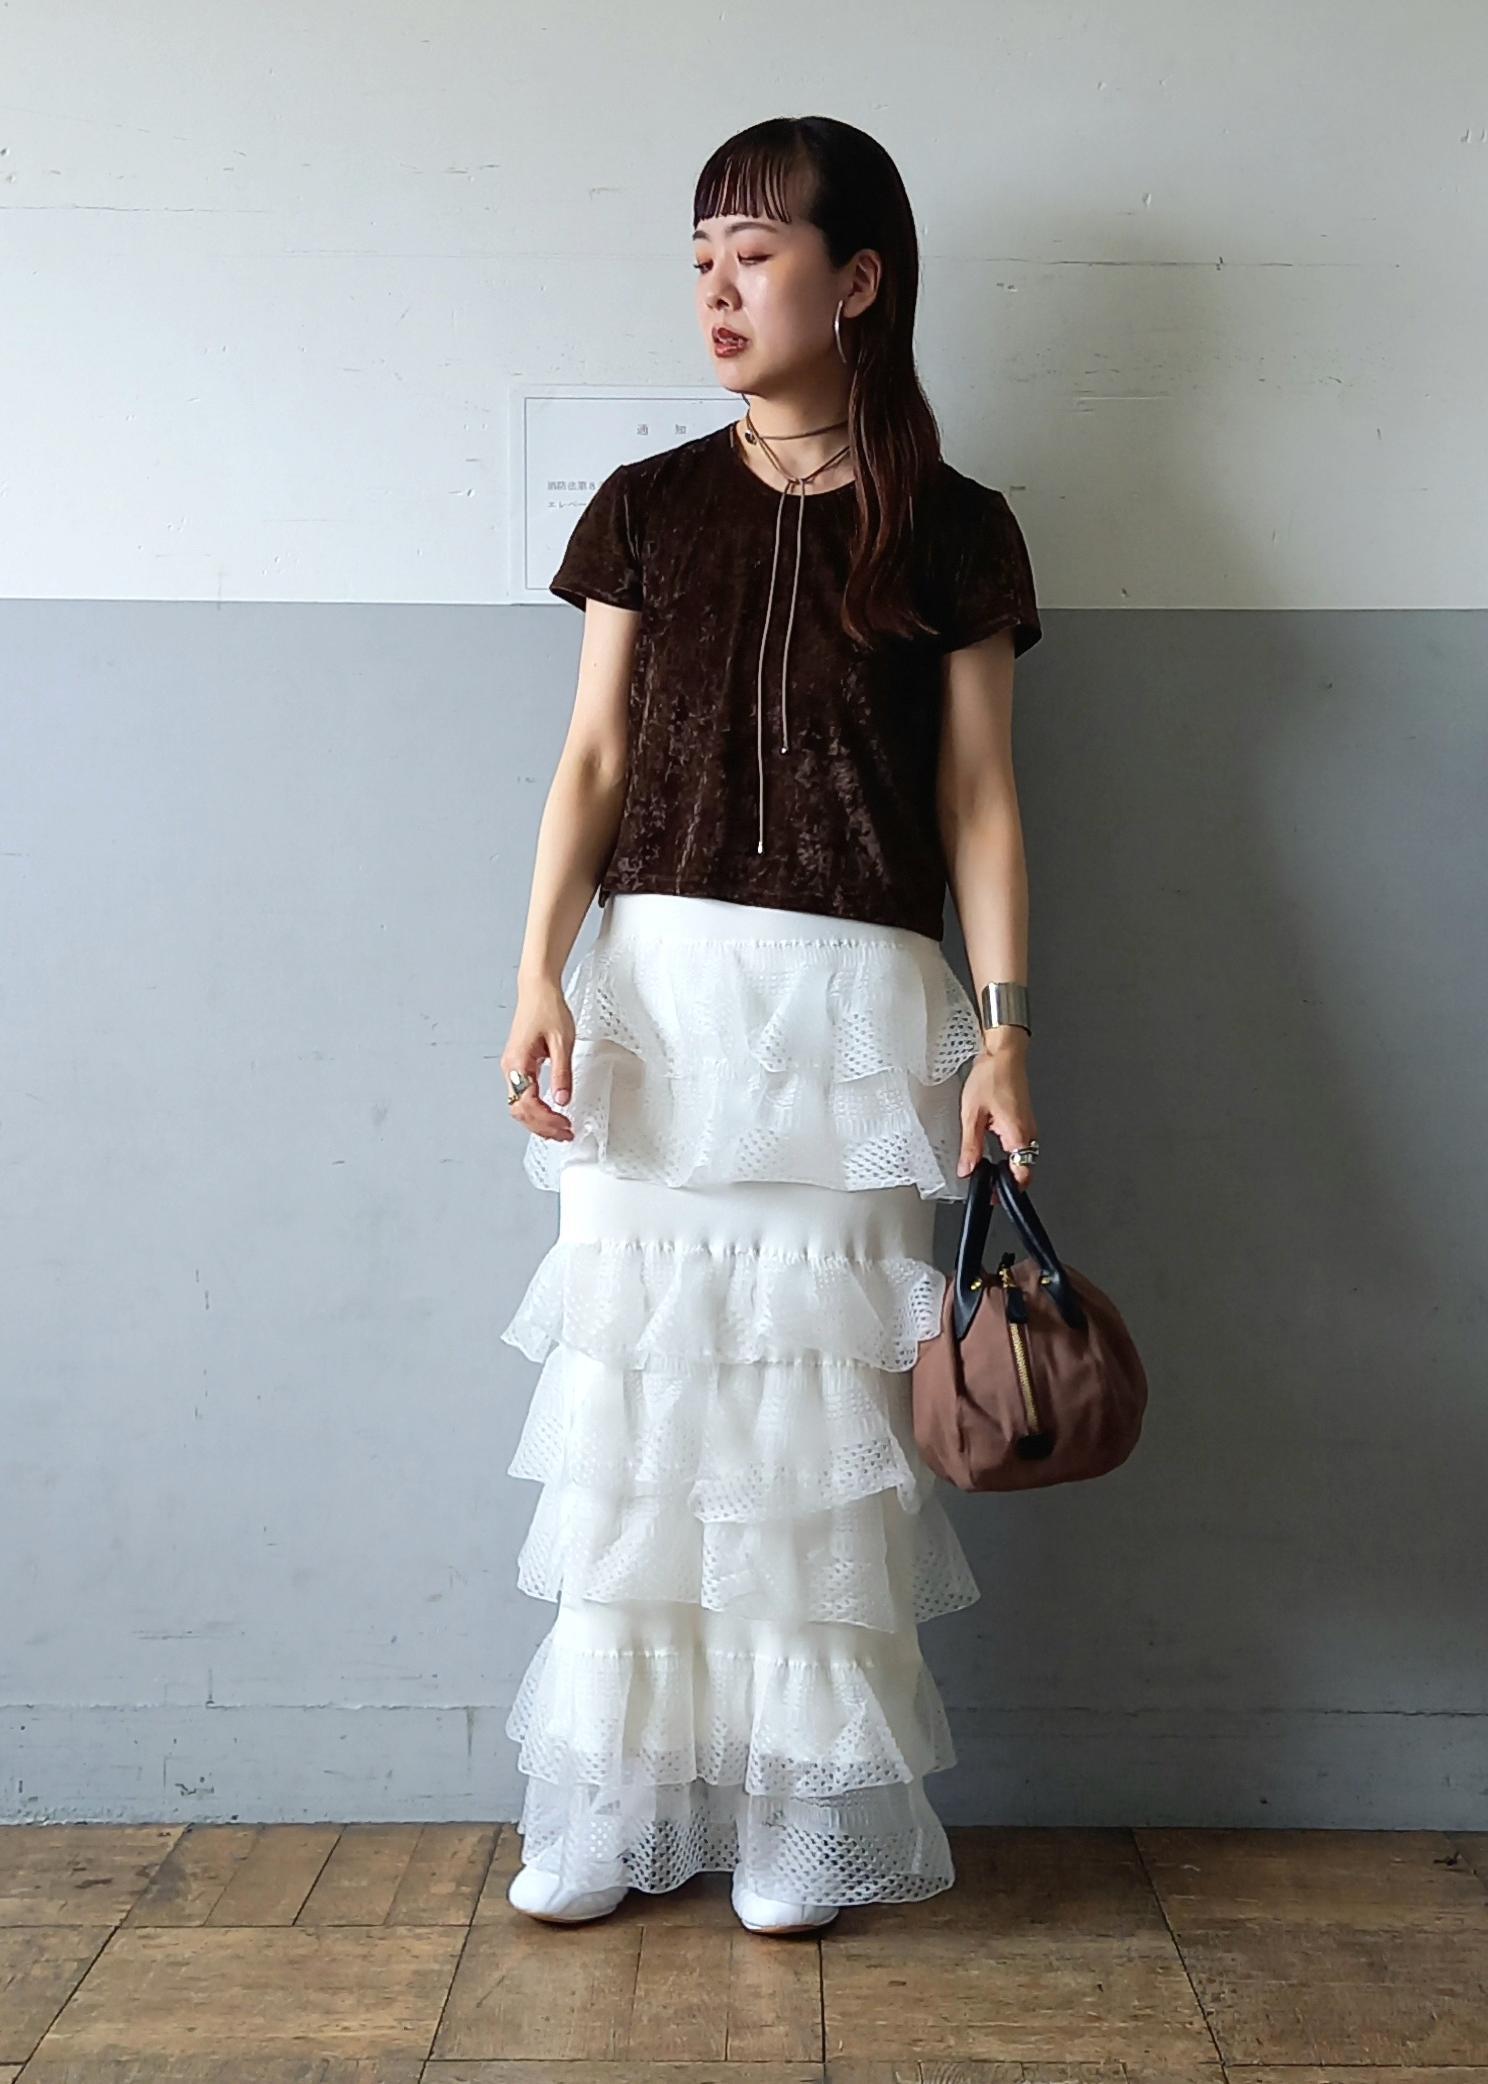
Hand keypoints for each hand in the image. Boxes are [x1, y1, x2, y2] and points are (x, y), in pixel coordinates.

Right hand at [501, 980, 575, 1143]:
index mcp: (518, 1063)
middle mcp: (510, 1068)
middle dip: (542, 1127)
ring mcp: (512, 1067)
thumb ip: (562, 1074)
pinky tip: (550, 1113)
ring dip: (538, 1121)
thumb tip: (563, 1100)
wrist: (538, 989)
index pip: (527, 1105)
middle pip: (519, 1111)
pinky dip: (536, 1109)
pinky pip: (523, 1095)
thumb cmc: (547, 1008)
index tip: (565, 1126)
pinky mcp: (518, 1065)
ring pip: (519, 1106)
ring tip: (560, 1128)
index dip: (546, 1120)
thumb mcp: (563, 1042)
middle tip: (565, 1133)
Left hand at [955, 1034, 1035, 1184]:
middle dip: (1006, 1181)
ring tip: (987, 1167)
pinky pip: (1020, 1143)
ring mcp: (1029, 1126)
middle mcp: (1028, 1133)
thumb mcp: (972, 1115)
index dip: (1007, 1190)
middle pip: (1023, 1169)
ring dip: (1007, 1165)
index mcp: (1018, 1135)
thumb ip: (970, 1146)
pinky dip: (1008, 1151)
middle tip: (987, 1184)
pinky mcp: (1025, 1118)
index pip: (1021, 1176)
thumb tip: (967, 1169)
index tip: (993, 1195)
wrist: (1004, 1054)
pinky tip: (992, 1146)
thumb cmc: (993, 1076)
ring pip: (1022, 1156)